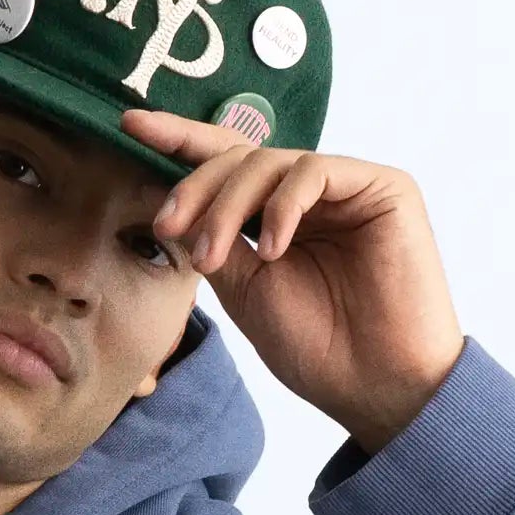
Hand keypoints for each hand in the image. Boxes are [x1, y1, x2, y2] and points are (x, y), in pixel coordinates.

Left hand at [127, 109, 463, 451]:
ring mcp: (348, 186)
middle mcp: (313, 193)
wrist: (378, 388)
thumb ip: (215, 241)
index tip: (130, 126)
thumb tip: (171, 203)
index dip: (181, 142)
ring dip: (228, 205)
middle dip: (196, 188)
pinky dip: (284, 206)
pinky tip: (272, 249)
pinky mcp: (384, 186)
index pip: (227, 165)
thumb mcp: (245, 292)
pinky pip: (316, 171)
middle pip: (240, 157)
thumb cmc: (318, 349)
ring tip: (212, 259)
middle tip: (165, 227)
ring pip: (270, 162)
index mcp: (279, 214)